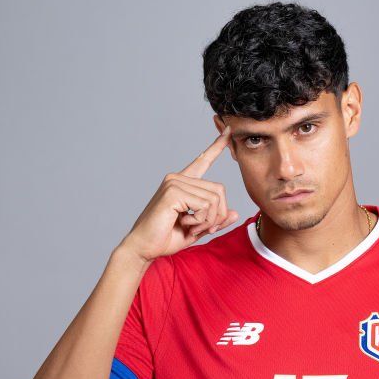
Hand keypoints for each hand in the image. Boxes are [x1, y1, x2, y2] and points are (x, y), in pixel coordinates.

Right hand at [121, 126, 238, 262]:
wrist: (144, 248)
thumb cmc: (165, 238)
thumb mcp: (198, 230)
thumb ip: (215, 220)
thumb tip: (235, 213)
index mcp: (183, 183)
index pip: (203, 160)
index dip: (216, 147)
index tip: (227, 130)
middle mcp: (178, 178)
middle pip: (219, 190)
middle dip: (217, 216)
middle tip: (203, 229)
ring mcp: (174, 182)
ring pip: (214, 199)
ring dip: (208, 221)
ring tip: (191, 227)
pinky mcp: (173, 192)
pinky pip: (204, 205)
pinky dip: (201, 221)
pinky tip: (185, 224)